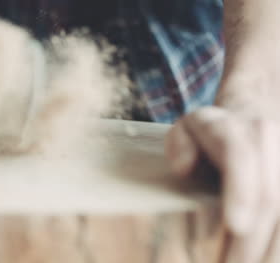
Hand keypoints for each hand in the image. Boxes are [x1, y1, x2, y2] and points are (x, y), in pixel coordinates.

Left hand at [165, 105, 279, 262]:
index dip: (241, 192)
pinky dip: (279, 242)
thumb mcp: (185, 130)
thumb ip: (179, 146)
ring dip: (272, 248)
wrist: (254, 115)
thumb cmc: (210, 133)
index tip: (235, 226)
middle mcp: (268, 138)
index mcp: (233, 128)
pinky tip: (265, 258)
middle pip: (270, 194)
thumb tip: (184, 169)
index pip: (241, 158)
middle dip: (253, 238)